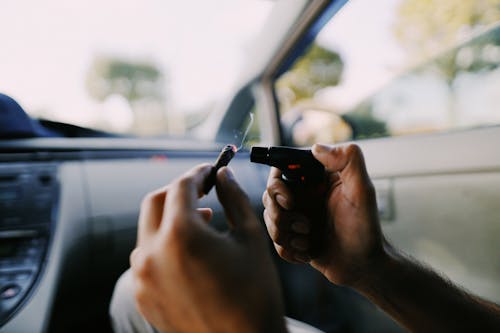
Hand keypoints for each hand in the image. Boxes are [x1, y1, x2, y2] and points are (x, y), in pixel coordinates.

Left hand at [130, 164, 285, 332]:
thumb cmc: (255, 292)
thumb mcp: (250, 237)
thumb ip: (233, 197)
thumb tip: (223, 174)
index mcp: (180, 235)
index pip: (181, 186)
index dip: (198, 173)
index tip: (211, 171)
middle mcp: (152, 254)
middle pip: (156, 202)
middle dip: (179, 192)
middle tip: (204, 192)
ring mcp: (143, 278)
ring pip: (149, 230)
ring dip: (172, 220)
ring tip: (204, 224)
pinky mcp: (144, 296)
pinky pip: (147, 258)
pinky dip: (165, 246)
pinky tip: (191, 253)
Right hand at [262, 143, 384, 286]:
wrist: (363, 266)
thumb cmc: (366, 229)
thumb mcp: (362, 191)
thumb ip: (348, 161)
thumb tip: (317, 147)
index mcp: (315, 179)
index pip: (280, 169)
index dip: (276, 185)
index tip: (290, 201)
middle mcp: (303, 195)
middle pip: (268, 196)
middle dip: (281, 215)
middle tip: (306, 226)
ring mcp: (296, 216)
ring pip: (269, 220)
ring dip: (286, 235)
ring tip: (309, 240)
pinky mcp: (293, 237)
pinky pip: (275, 242)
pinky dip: (290, 250)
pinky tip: (307, 252)